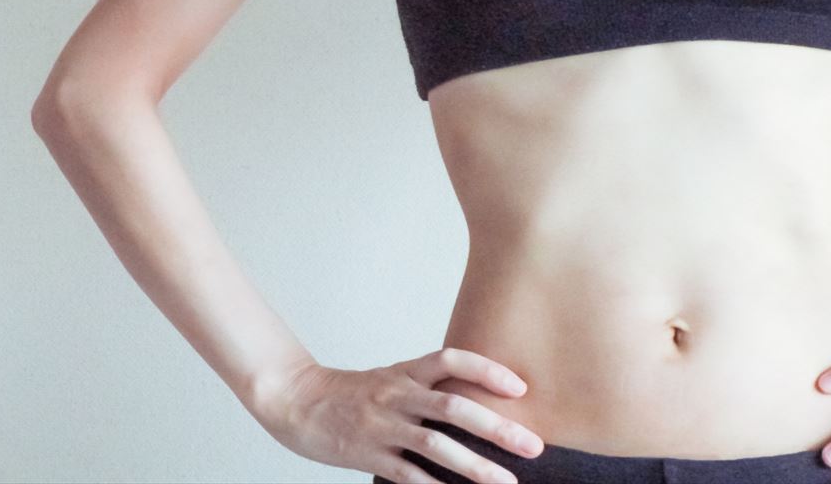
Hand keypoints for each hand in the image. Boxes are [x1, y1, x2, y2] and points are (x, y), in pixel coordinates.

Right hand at [251, 347, 543, 483]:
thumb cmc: (351, 394)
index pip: (450, 360)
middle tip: (533, 445)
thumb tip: (478, 404)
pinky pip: (408, 475)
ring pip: (435, 444)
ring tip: (506, 482)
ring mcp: (382, 426)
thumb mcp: (390, 379)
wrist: (297, 400)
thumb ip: (427, 387)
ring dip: (475, 465)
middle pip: (452, 406)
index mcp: (404, 373)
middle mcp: (396, 395)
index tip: (520, 388)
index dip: (487, 371)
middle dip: (497, 427)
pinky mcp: (368, 455)